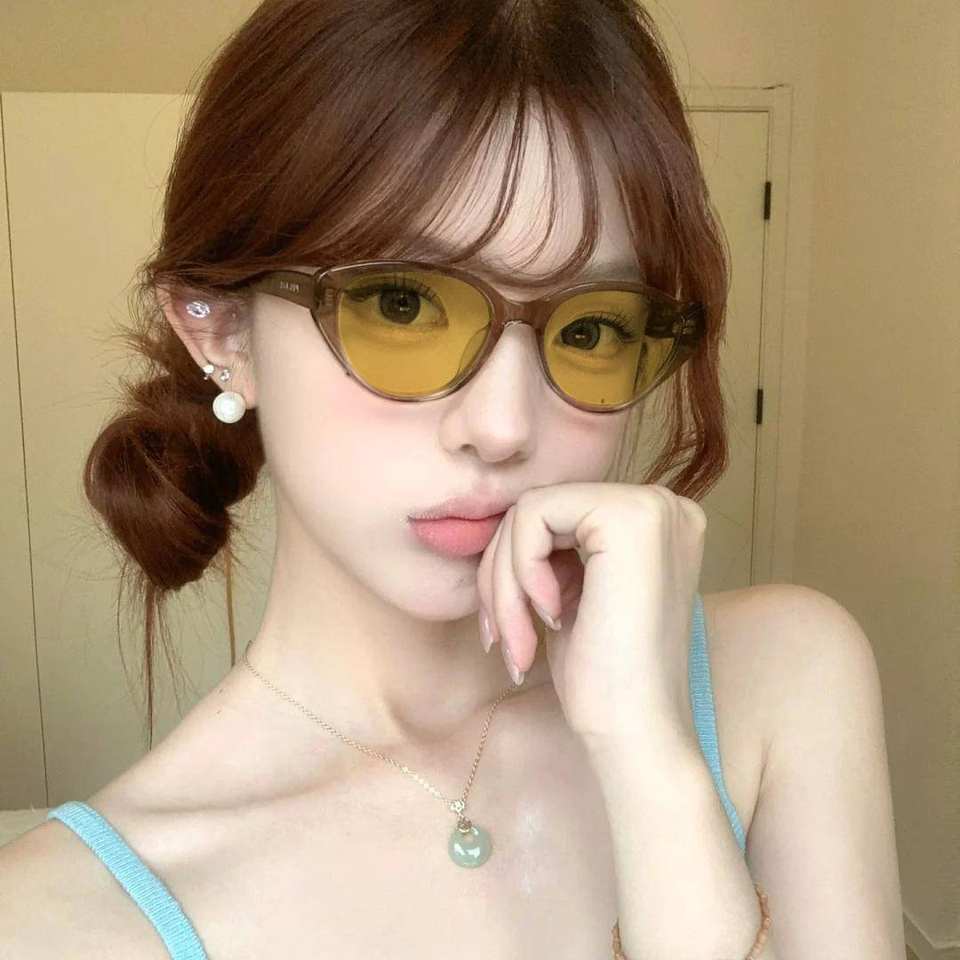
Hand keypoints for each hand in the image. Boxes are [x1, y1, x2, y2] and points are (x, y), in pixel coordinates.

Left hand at [475, 482, 707, 752]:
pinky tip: (548, 619)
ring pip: (529, 511)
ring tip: (517, 642)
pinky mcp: (630, 518)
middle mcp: (663, 504)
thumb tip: (501, 521)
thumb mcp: (572, 594)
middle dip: (501, 576)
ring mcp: (652, 506)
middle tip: (503, 640)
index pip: (555, 514)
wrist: (637, 733)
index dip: (515, 567)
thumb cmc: (603, 680)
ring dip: (503, 584)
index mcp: (654, 523)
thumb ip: (551, 550)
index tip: (508, 630)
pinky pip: (533, 515)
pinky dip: (519, 572)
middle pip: (539, 508)